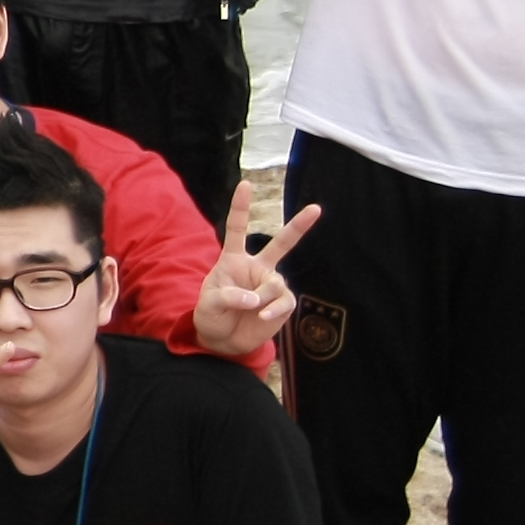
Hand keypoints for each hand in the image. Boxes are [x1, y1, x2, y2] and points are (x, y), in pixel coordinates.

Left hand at [189, 179, 321, 363]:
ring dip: (262, 297)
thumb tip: (254, 298)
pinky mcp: (282, 303)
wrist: (223, 341)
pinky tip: (263, 316)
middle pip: (281, 243)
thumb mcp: (208, 304)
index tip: (246, 184)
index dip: (241, 207)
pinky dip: (274, 309)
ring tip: (251, 310)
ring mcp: (271, 285)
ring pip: (276, 283)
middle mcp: (256, 268)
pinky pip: (283, 302)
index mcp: (233, 259)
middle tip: (317, 209)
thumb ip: (227, 296)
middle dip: (299, 226)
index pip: (237, 229)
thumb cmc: (211, 315)